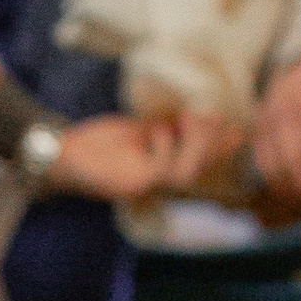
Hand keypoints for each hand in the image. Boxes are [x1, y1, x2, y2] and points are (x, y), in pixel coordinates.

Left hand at [52, 107, 240, 201]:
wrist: (61, 154)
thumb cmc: (98, 143)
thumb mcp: (138, 131)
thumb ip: (166, 126)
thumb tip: (195, 113)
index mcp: (160, 171)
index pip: (199, 164)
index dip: (221, 149)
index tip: (239, 129)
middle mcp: (155, 184)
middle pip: (197, 171)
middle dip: (211, 143)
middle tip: (213, 115)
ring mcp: (144, 187)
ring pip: (184, 174)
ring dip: (193, 144)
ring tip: (188, 119)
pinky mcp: (132, 185)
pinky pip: (161, 170)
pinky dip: (164, 147)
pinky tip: (156, 130)